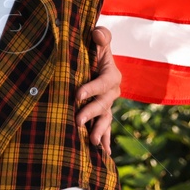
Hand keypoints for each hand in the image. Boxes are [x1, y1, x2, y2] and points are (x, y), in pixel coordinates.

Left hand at [75, 25, 120, 150]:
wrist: (94, 59)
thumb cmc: (93, 48)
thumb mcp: (98, 39)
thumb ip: (100, 36)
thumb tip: (97, 34)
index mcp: (112, 75)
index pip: (103, 82)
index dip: (91, 88)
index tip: (77, 95)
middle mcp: (112, 92)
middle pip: (103, 104)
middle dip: (91, 113)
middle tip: (77, 120)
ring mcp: (108, 104)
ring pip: (106, 119)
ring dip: (100, 131)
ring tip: (93, 142)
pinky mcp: (102, 113)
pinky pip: (106, 128)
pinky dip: (106, 140)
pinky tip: (105, 154)